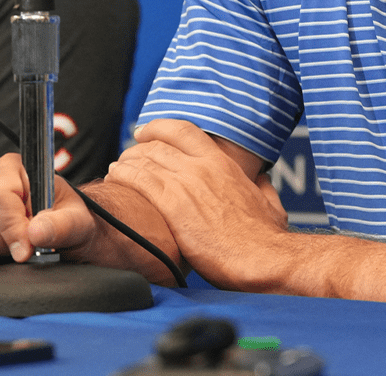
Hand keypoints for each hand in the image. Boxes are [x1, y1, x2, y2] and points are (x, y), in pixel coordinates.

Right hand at [0, 152, 96, 269]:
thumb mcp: (76, 221)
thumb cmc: (65, 218)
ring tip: (9, 247)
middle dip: (2, 246)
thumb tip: (36, 232)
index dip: (10, 229)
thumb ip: (61, 225)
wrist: (53, 227)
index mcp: (12, 168)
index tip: (27, 251)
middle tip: (23, 246)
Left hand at [106, 119, 290, 290]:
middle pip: (157, 145)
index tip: (144, 132)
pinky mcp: (173, 205)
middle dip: (137, 149)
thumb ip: (263, 187)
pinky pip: (139, 181)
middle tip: (127, 157)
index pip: (184, 130)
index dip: (159, 127)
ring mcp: (186, 184)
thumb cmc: (265, 237)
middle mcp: (201, 167)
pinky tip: (114, 179)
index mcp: (223, 163)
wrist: (259, 256)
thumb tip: (262, 180)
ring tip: (116, 169)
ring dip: (125, 162)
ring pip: (145, 160)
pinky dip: (123, 176)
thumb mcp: (271, 204)